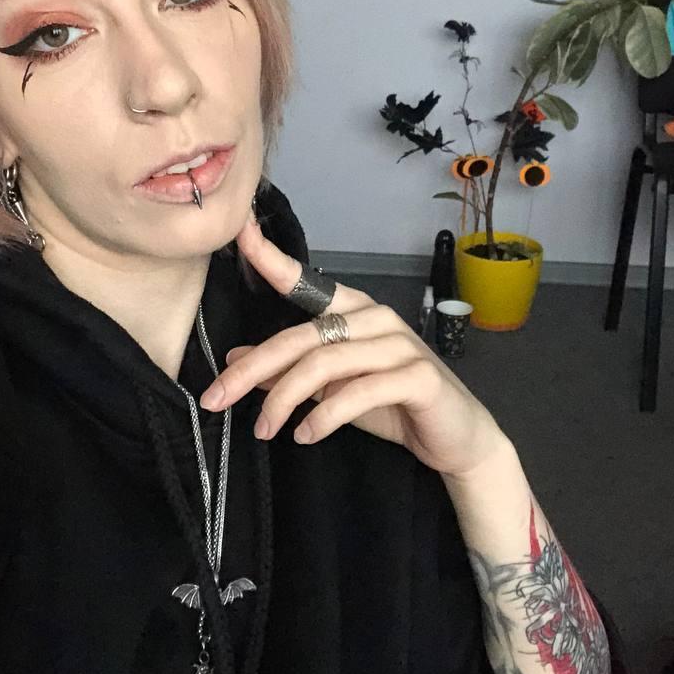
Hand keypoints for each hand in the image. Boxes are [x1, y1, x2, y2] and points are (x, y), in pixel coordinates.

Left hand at [199, 208, 508, 478]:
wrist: (458, 439)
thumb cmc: (393, 407)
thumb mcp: (331, 390)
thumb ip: (288, 372)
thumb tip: (236, 358)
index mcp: (355, 312)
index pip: (306, 281)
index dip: (272, 258)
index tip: (241, 234)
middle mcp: (376, 319)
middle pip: (301, 336)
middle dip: (252, 368)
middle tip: (215, 398)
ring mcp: (399, 345)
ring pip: (324, 363)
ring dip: (284, 400)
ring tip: (264, 430)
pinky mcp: (418, 378)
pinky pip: (358, 392)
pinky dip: (325, 416)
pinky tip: (306, 435)